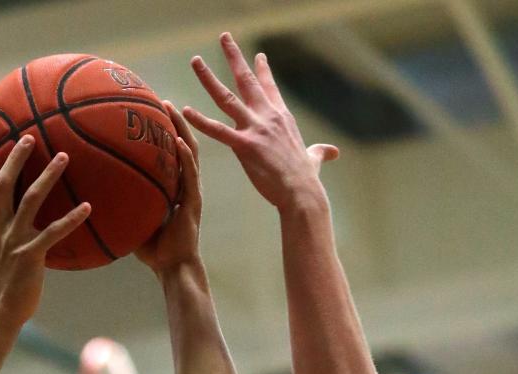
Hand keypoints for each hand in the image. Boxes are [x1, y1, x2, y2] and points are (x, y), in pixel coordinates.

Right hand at [0, 136, 90, 328]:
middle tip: (29, 137)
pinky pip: (54, 232)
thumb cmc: (3, 287)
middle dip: (15, 158)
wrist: (0, 312)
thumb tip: (8, 227)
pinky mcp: (31, 255)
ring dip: (47, 176)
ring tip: (63, 157)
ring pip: (30, 199)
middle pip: (4, 184)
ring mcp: (14, 240)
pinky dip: (71, 218)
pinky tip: (87, 207)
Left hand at [135, 104, 202, 274]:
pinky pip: (190, 175)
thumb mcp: (132, 219)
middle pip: (182, 146)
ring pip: (190, 153)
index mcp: (173, 189)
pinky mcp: (193, 203)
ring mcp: (191, 193)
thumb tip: (89, 192)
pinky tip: (177, 140)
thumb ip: (119, 203)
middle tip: (160, 101)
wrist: (173, 267)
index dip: (163, 133)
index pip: (169, 155)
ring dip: (181, 129)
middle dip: (174, 122)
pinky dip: (184, 156)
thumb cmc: (153, 250)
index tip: (150, 114)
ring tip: (171, 109)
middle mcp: (184, 186)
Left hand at [183, 31, 338, 210]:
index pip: (270, 87)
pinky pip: (217, 130)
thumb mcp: (314, 159)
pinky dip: (200, 120)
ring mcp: (255, 129)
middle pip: (247, 80)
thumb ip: (320, 152)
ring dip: (209, 78)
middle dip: (234, 57)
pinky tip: (184, 110)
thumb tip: (333, 152)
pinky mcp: (244, 146)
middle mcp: (268, 116)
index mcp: (282, 117)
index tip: (257, 55)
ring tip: (195, 61)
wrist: (301, 192)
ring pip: (227, 97)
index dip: (263, 70)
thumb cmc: (307, 179)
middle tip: (224, 37)